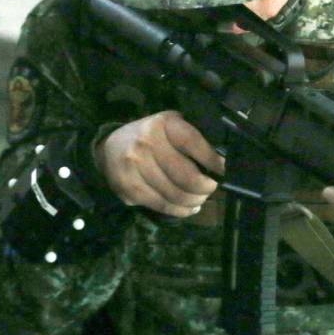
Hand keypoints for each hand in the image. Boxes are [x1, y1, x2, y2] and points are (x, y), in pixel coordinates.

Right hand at [96, 111, 224, 216]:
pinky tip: (188, 207)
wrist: (109, 147)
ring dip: (195, 201)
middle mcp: (146, 144)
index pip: (194, 144)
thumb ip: (193, 136)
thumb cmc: (151, 135)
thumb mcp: (171, 124)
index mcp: (162, 124)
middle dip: (207, 187)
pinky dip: (180, 210)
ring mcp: (135, 167)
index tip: (224, 170)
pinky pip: (162, 205)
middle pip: (187, 176)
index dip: (213, 161)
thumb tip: (222, 160)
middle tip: (212, 188)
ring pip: (176, 195)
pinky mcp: (129, 188)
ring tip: (201, 198)